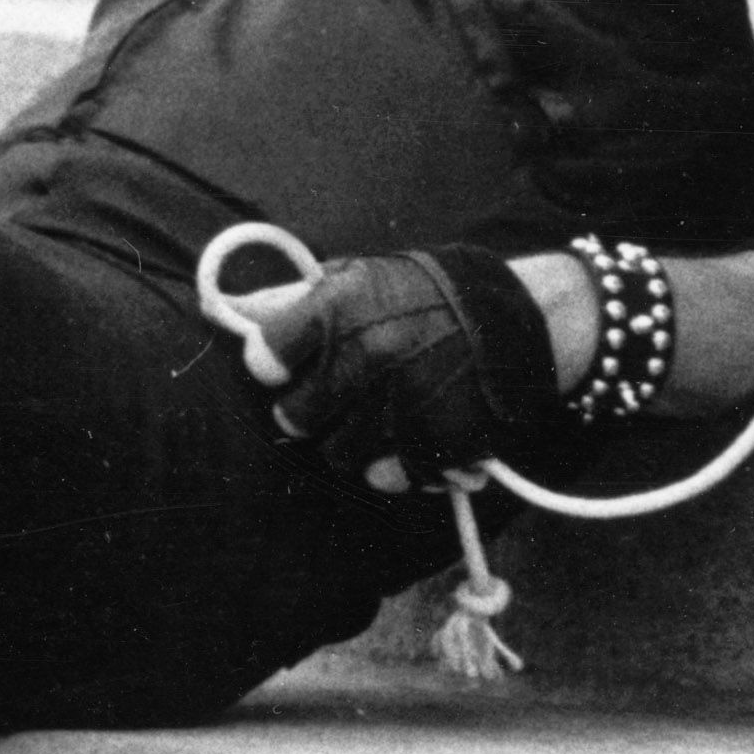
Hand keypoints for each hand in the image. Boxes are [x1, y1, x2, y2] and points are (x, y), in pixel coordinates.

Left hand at [239, 245, 564, 488]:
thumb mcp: (365, 276)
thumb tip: (228, 309)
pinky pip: (387, 476)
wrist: (526, 316)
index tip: (292, 364)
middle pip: (295, 416)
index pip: (264, 358)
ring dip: (354, 440)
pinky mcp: (436, 444)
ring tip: (383, 413)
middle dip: (313, 408)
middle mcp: (368, 357)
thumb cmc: (434, 294)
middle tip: (341, 394)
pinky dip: (396, 465)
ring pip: (338, 454)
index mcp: (342, 307)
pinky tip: (414, 435)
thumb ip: (298, 301)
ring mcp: (403, 406)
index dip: (276, 365)